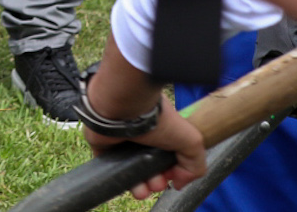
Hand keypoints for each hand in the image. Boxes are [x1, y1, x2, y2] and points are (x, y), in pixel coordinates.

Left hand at [83, 99, 206, 198]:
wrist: (124, 107)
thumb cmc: (158, 119)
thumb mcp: (191, 141)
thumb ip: (194, 164)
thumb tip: (179, 183)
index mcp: (162, 131)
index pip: (168, 158)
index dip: (172, 172)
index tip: (173, 177)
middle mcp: (142, 136)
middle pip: (151, 167)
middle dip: (157, 182)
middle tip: (157, 184)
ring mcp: (122, 140)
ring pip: (133, 170)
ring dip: (141, 186)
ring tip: (143, 190)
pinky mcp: (103, 144)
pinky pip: (112, 167)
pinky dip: (122, 179)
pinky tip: (132, 186)